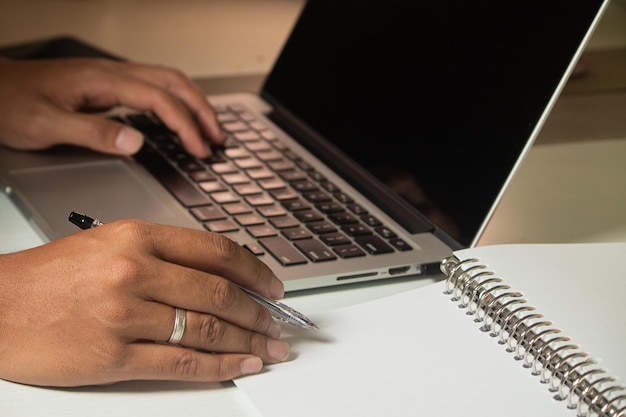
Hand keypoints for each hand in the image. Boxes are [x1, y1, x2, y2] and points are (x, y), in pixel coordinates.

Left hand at [0, 57, 222, 156]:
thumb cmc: (12, 105)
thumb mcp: (47, 125)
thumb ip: (93, 133)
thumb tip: (136, 142)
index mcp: (103, 82)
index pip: (159, 99)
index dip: (185, 124)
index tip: (199, 148)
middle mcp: (112, 74)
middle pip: (173, 82)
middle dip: (202, 110)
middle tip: (218, 138)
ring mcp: (112, 77)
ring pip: (167, 81)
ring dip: (193, 103)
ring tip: (209, 129)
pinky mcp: (109, 85)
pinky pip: (155, 88)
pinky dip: (177, 103)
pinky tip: (179, 119)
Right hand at [0, 220, 288, 386]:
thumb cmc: (49, 275)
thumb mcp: (109, 243)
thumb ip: (163, 254)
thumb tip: (217, 272)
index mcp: (137, 237)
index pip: (216, 251)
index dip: (254, 269)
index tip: (272, 283)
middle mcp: (134, 272)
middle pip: (218, 292)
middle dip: (257, 310)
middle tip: (277, 319)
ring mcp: (125, 316)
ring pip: (206, 328)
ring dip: (248, 339)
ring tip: (270, 345)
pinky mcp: (114, 357)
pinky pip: (182, 363)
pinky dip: (220, 365)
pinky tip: (243, 364)